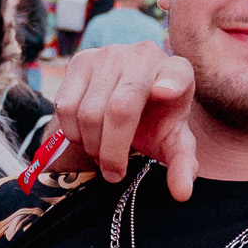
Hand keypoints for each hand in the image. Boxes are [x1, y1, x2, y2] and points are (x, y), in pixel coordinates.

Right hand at [38, 42, 201, 198]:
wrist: (130, 99)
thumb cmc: (157, 123)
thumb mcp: (173, 144)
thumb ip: (182, 166)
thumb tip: (182, 193)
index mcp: (178, 73)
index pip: (177, 76)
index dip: (171, 83)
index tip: (165, 93)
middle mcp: (145, 55)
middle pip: (119, 109)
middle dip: (112, 152)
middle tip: (113, 174)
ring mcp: (110, 54)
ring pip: (88, 112)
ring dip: (91, 144)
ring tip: (101, 153)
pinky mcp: (82, 60)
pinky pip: (65, 106)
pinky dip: (72, 132)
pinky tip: (86, 135)